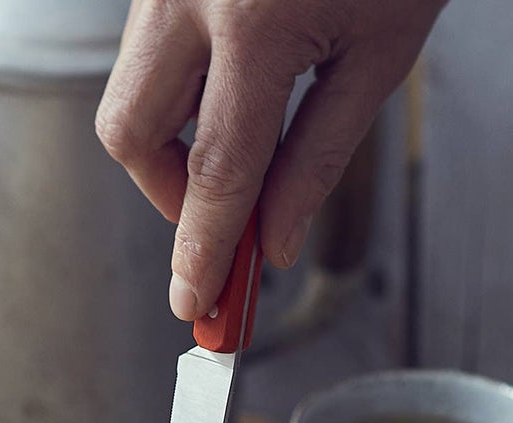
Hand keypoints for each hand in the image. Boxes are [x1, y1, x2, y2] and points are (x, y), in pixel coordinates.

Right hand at [97, 0, 446, 320]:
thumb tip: (272, 240)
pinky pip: (148, 47)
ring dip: (172, 141)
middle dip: (169, 193)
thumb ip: (319, 156)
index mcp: (257, 20)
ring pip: (129, 92)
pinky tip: (234, 83)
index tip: (197, 304)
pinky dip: (181, 88)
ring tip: (240, 140)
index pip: (215, 172)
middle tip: (223, 214)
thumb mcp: (383, 50)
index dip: (202, 251)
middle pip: (131, 135)